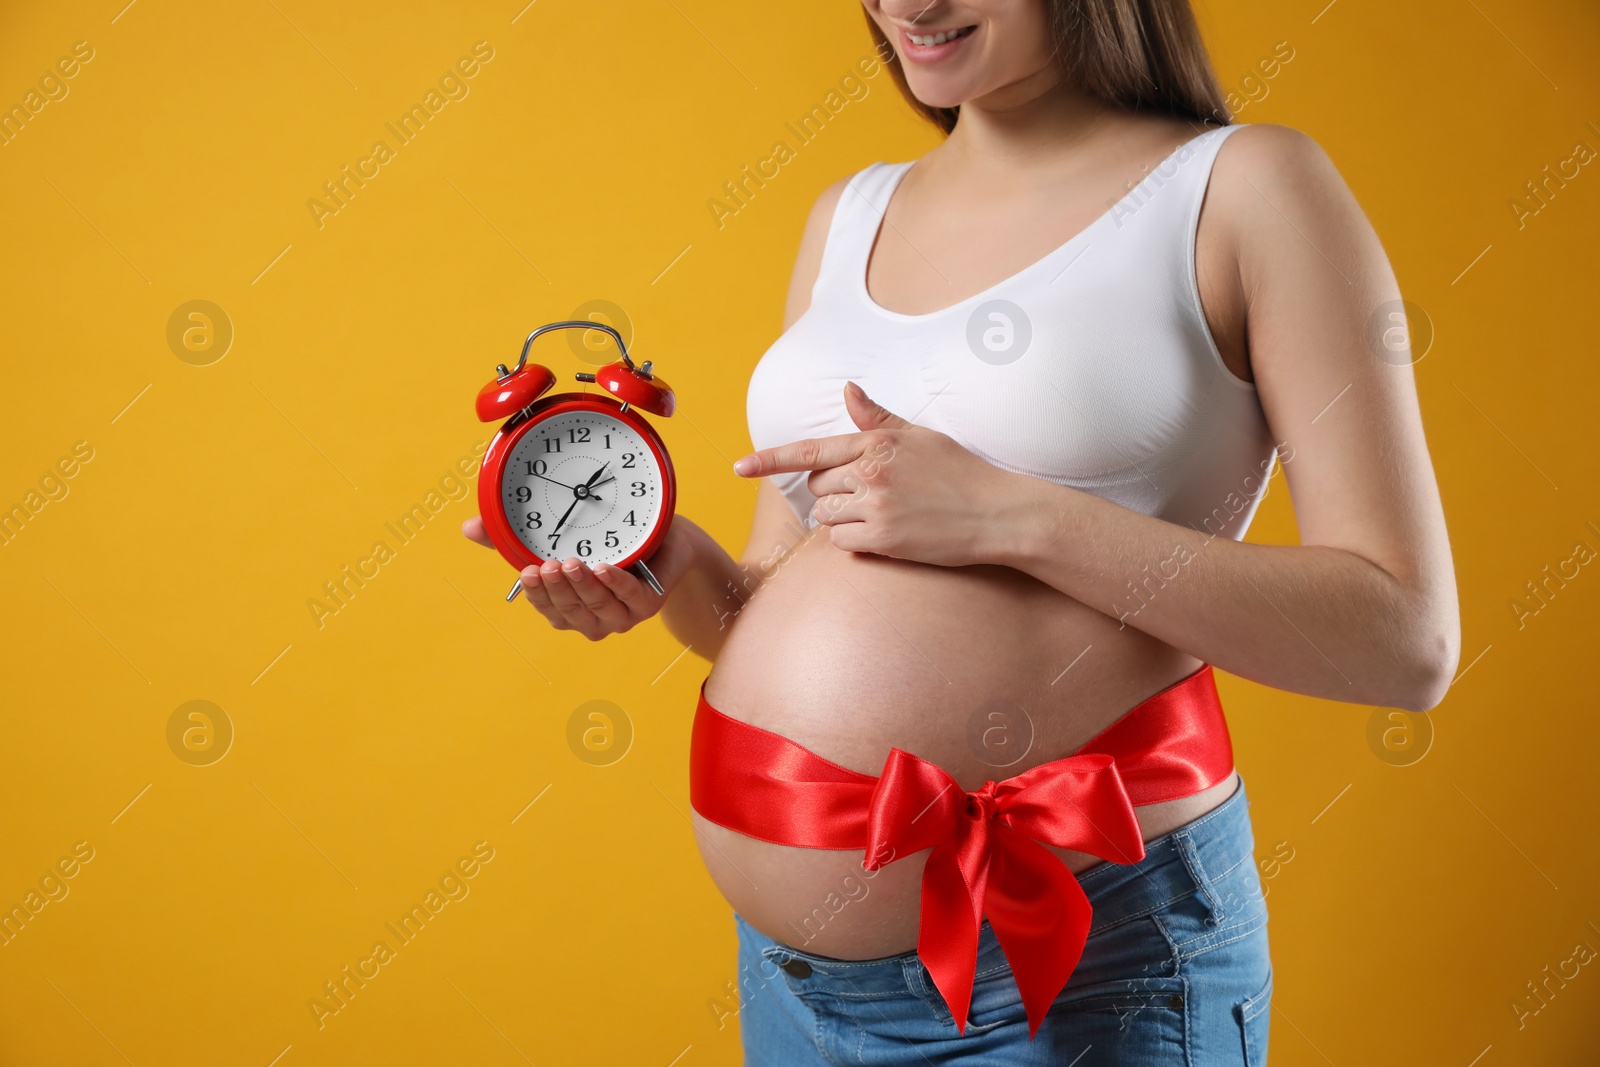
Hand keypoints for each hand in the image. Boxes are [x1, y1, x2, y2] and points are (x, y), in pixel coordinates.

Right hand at [461, 515, 702, 639]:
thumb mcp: (562, 533)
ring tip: (571, 562)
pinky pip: (631, 598)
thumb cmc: (610, 539)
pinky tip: (603, 568)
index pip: (547, 610)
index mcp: (570, 607)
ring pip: (597, 608)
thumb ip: (515, 536)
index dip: (536, 595)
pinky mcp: (648, 604)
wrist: (666, 537)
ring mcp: (622, 614)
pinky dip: (616, 584)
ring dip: (582, 587)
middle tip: (547, 564)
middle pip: (570, 612)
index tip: (525, 572)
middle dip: (557, 590)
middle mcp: (594, 617)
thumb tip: (469, 528)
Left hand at [731, 381, 1021, 566]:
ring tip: (884, 514)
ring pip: (827, 516)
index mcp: (877, 443)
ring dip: (844, 519)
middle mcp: (871, 472)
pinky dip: (857, 541)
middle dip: (833, 493)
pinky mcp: (884, 538)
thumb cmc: (962, 473)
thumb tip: (850, 390)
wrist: (999, 513)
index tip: (738, 467)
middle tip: (872, 495)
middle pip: (817, 487)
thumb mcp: (921, 437)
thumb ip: (877, 419)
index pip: (810, 451)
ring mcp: (876, 506)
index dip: (769, 459)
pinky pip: (843, 542)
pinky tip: (887, 534)